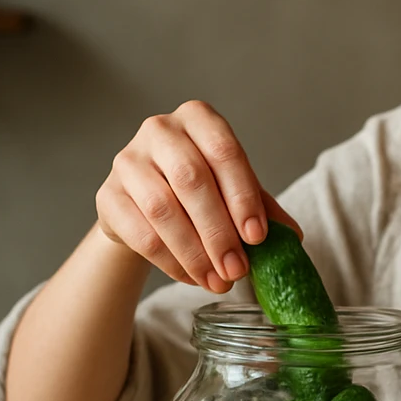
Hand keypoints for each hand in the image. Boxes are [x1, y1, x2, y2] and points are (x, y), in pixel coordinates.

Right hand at [95, 100, 301, 290]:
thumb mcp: (233, 191)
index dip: (243, 196)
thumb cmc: (197, 190)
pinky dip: (170, 262)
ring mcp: (128, 160)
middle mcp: (160, 130)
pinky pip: (140, 233)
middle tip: (237, 269)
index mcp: (198, 119)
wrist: (144, 204)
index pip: (224, 151)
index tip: (257, 237)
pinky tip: (191, 277)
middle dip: (219, 231)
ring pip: (162, 209)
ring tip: (218, 281)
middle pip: (191, 180)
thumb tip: (293, 238)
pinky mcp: (107, 195)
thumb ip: (261, 208)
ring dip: (194, 253)